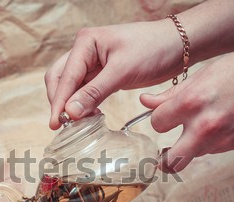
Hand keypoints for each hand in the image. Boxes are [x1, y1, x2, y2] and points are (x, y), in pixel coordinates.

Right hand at [44, 20, 182, 128]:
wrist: (178, 46)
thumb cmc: (153, 49)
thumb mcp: (122, 71)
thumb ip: (94, 92)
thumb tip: (70, 112)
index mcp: (85, 43)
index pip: (65, 76)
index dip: (59, 102)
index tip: (55, 124)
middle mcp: (84, 51)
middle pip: (59, 79)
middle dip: (60, 102)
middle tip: (63, 126)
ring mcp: (92, 63)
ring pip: (71, 87)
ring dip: (71, 105)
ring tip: (79, 123)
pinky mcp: (102, 75)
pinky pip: (84, 91)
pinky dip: (83, 104)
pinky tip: (91, 115)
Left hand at [140, 36, 233, 172]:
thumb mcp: (202, 75)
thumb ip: (170, 94)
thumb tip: (145, 101)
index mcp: (192, 102)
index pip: (157, 124)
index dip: (159, 120)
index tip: (163, 118)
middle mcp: (205, 126)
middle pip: (172, 162)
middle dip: (164, 160)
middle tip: (162, 156)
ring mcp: (223, 139)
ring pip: (194, 154)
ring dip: (190, 147)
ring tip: (197, 129)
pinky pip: (213, 150)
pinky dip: (210, 142)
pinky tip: (219, 125)